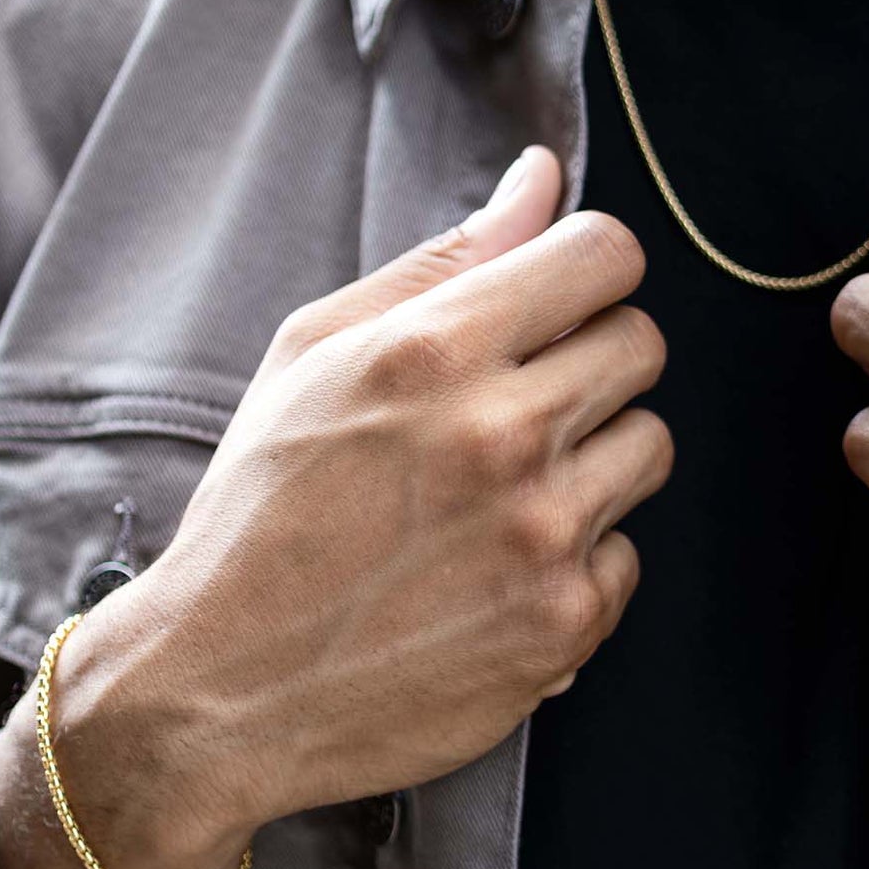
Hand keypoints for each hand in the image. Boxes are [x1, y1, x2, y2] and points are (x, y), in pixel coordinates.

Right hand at [46, 147, 672, 868]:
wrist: (219, 690)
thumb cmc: (259, 510)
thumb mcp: (316, 354)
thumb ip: (444, 259)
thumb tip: (541, 178)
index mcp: (436, 350)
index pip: (606, 253)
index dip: (587, 270)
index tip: (557, 302)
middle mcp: (503, 435)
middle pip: (643, 343)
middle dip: (592, 358)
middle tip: (519, 402)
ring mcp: (542, 536)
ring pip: (649, 446)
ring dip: (592, 459)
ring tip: (503, 492)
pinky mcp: (564, 625)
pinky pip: (626, 556)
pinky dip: (575, 562)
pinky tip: (495, 573)